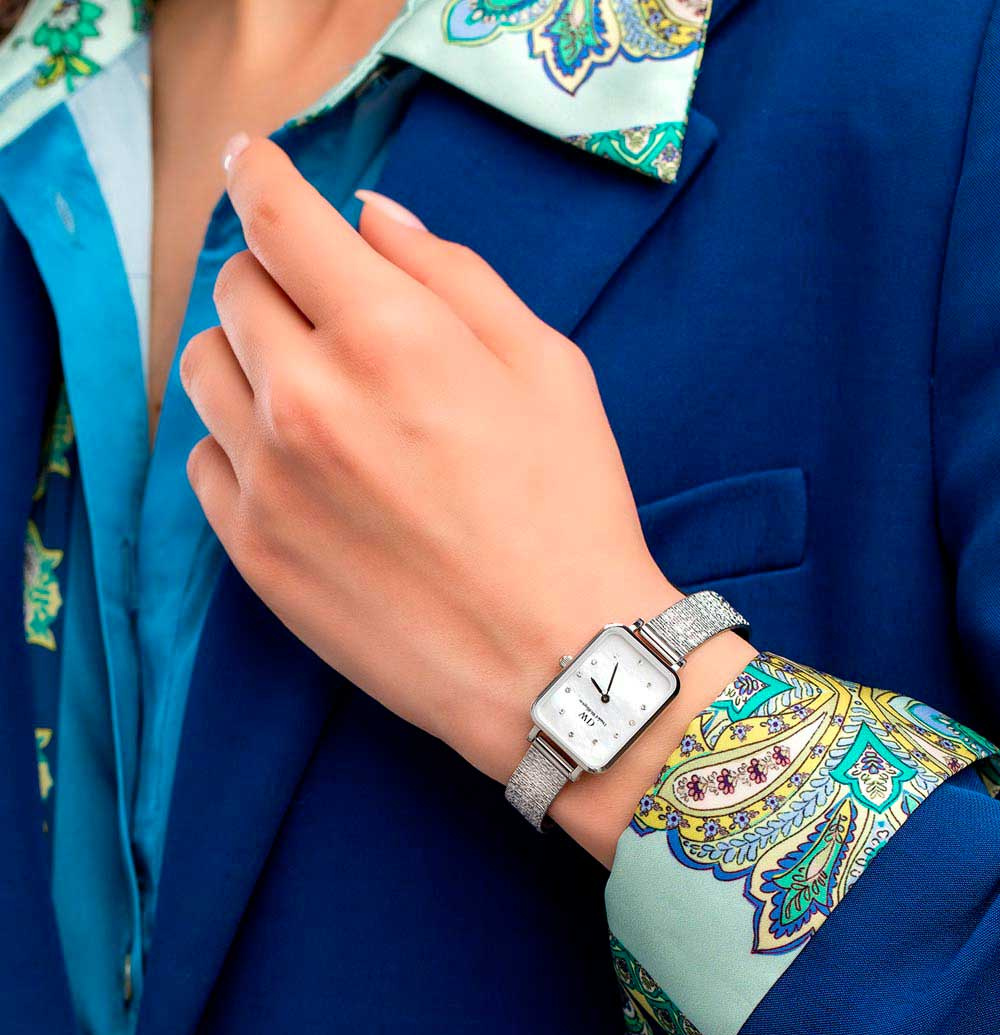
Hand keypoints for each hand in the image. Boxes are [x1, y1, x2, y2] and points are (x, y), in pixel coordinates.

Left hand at [181, 139, 752, 863]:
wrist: (557, 662)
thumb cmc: (569, 510)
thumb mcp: (546, 365)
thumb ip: (451, 273)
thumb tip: (370, 218)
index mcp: (386, 334)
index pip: (277, 216)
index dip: (261, 175)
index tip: (255, 166)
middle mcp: (308, 397)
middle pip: (232, 288)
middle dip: (273, 277)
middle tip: (320, 305)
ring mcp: (269, 480)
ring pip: (202, 370)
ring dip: (244, 355)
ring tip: (307, 387)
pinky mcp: (253, 551)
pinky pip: (203, 459)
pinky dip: (237, 442)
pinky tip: (298, 464)